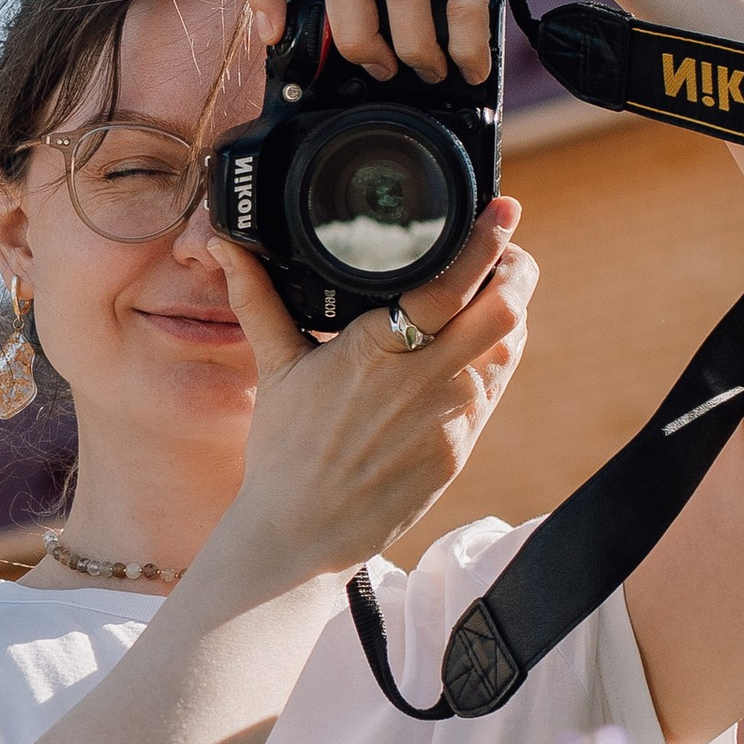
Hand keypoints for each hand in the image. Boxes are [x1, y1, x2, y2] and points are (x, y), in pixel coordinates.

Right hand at [208, 197, 536, 589]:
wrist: (302, 534)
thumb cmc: (285, 450)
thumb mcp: (275, 368)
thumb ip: (258, 299)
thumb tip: (227, 247)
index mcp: (374, 349)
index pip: (449, 285)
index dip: (486, 242)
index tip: (504, 209)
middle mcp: (422, 380)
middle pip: (503, 311)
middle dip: (516, 272)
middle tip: (507, 249)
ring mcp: (448, 416)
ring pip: (508, 347)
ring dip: (511, 312)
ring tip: (496, 289)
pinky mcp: (460, 446)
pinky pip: (495, 388)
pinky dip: (496, 356)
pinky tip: (479, 343)